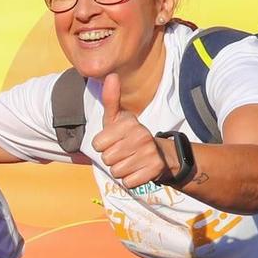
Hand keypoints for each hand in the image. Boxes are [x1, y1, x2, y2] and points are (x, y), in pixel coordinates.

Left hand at [89, 73, 172, 188]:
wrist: (160, 154)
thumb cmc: (129, 135)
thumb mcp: (118, 118)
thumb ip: (111, 99)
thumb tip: (111, 75)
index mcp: (130, 124)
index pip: (97, 144)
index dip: (102, 145)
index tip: (114, 140)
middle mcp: (141, 137)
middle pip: (106, 159)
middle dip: (111, 158)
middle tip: (124, 152)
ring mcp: (149, 154)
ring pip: (116, 172)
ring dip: (120, 169)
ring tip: (131, 160)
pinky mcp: (154, 170)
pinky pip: (127, 182)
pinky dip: (130, 179)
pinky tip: (138, 170)